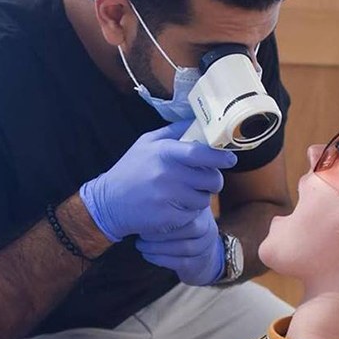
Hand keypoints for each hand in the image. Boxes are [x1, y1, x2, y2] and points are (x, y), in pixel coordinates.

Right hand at [80, 121, 236, 241]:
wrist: (108, 203)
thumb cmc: (131, 170)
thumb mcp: (147, 143)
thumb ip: (174, 132)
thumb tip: (199, 120)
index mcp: (164, 152)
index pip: (202, 153)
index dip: (221, 156)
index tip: (230, 159)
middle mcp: (167, 174)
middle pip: (211, 179)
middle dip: (212, 180)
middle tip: (202, 180)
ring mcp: (168, 198)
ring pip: (204, 199)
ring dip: (199, 197)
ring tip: (182, 194)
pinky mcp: (168, 218)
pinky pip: (193, 215)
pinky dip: (188, 213)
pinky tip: (173, 207)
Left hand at [136, 207, 224, 285]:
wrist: (198, 255)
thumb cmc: (177, 228)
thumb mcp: (175, 211)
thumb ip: (165, 203)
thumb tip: (140, 195)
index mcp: (201, 211)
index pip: (188, 210)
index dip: (165, 214)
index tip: (144, 216)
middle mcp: (208, 228)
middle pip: (190, 228)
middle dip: (161, 231)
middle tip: (141, 231)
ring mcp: (206, 247)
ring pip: (185, 247)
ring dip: (158, 246)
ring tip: (140, 244)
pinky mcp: (198, 264)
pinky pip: (181, 262)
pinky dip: (161, 258)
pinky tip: (147, 254)